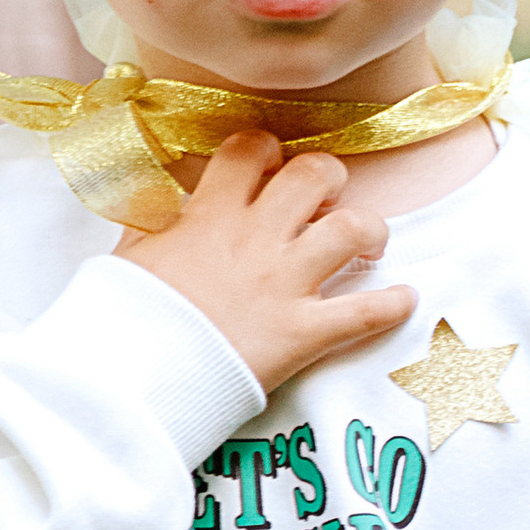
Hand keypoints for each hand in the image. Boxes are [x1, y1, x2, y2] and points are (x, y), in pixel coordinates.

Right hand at [120, 132, 414, 397]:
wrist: (133, 379)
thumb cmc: (124, 320)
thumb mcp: (126, 257)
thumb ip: (147, 223)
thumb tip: (152, 201)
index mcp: (210, 215)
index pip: (250, 150)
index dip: (266, 150)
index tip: (268, 167)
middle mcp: (256, 239)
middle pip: (316, 175)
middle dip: (328, 180)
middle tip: (323, 203)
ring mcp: (284, 284)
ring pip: (353, 229)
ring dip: (369, 231)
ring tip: (368, 244)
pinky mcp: (304, 333)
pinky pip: (366, 312)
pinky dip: (392, 305)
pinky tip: (405, 299)